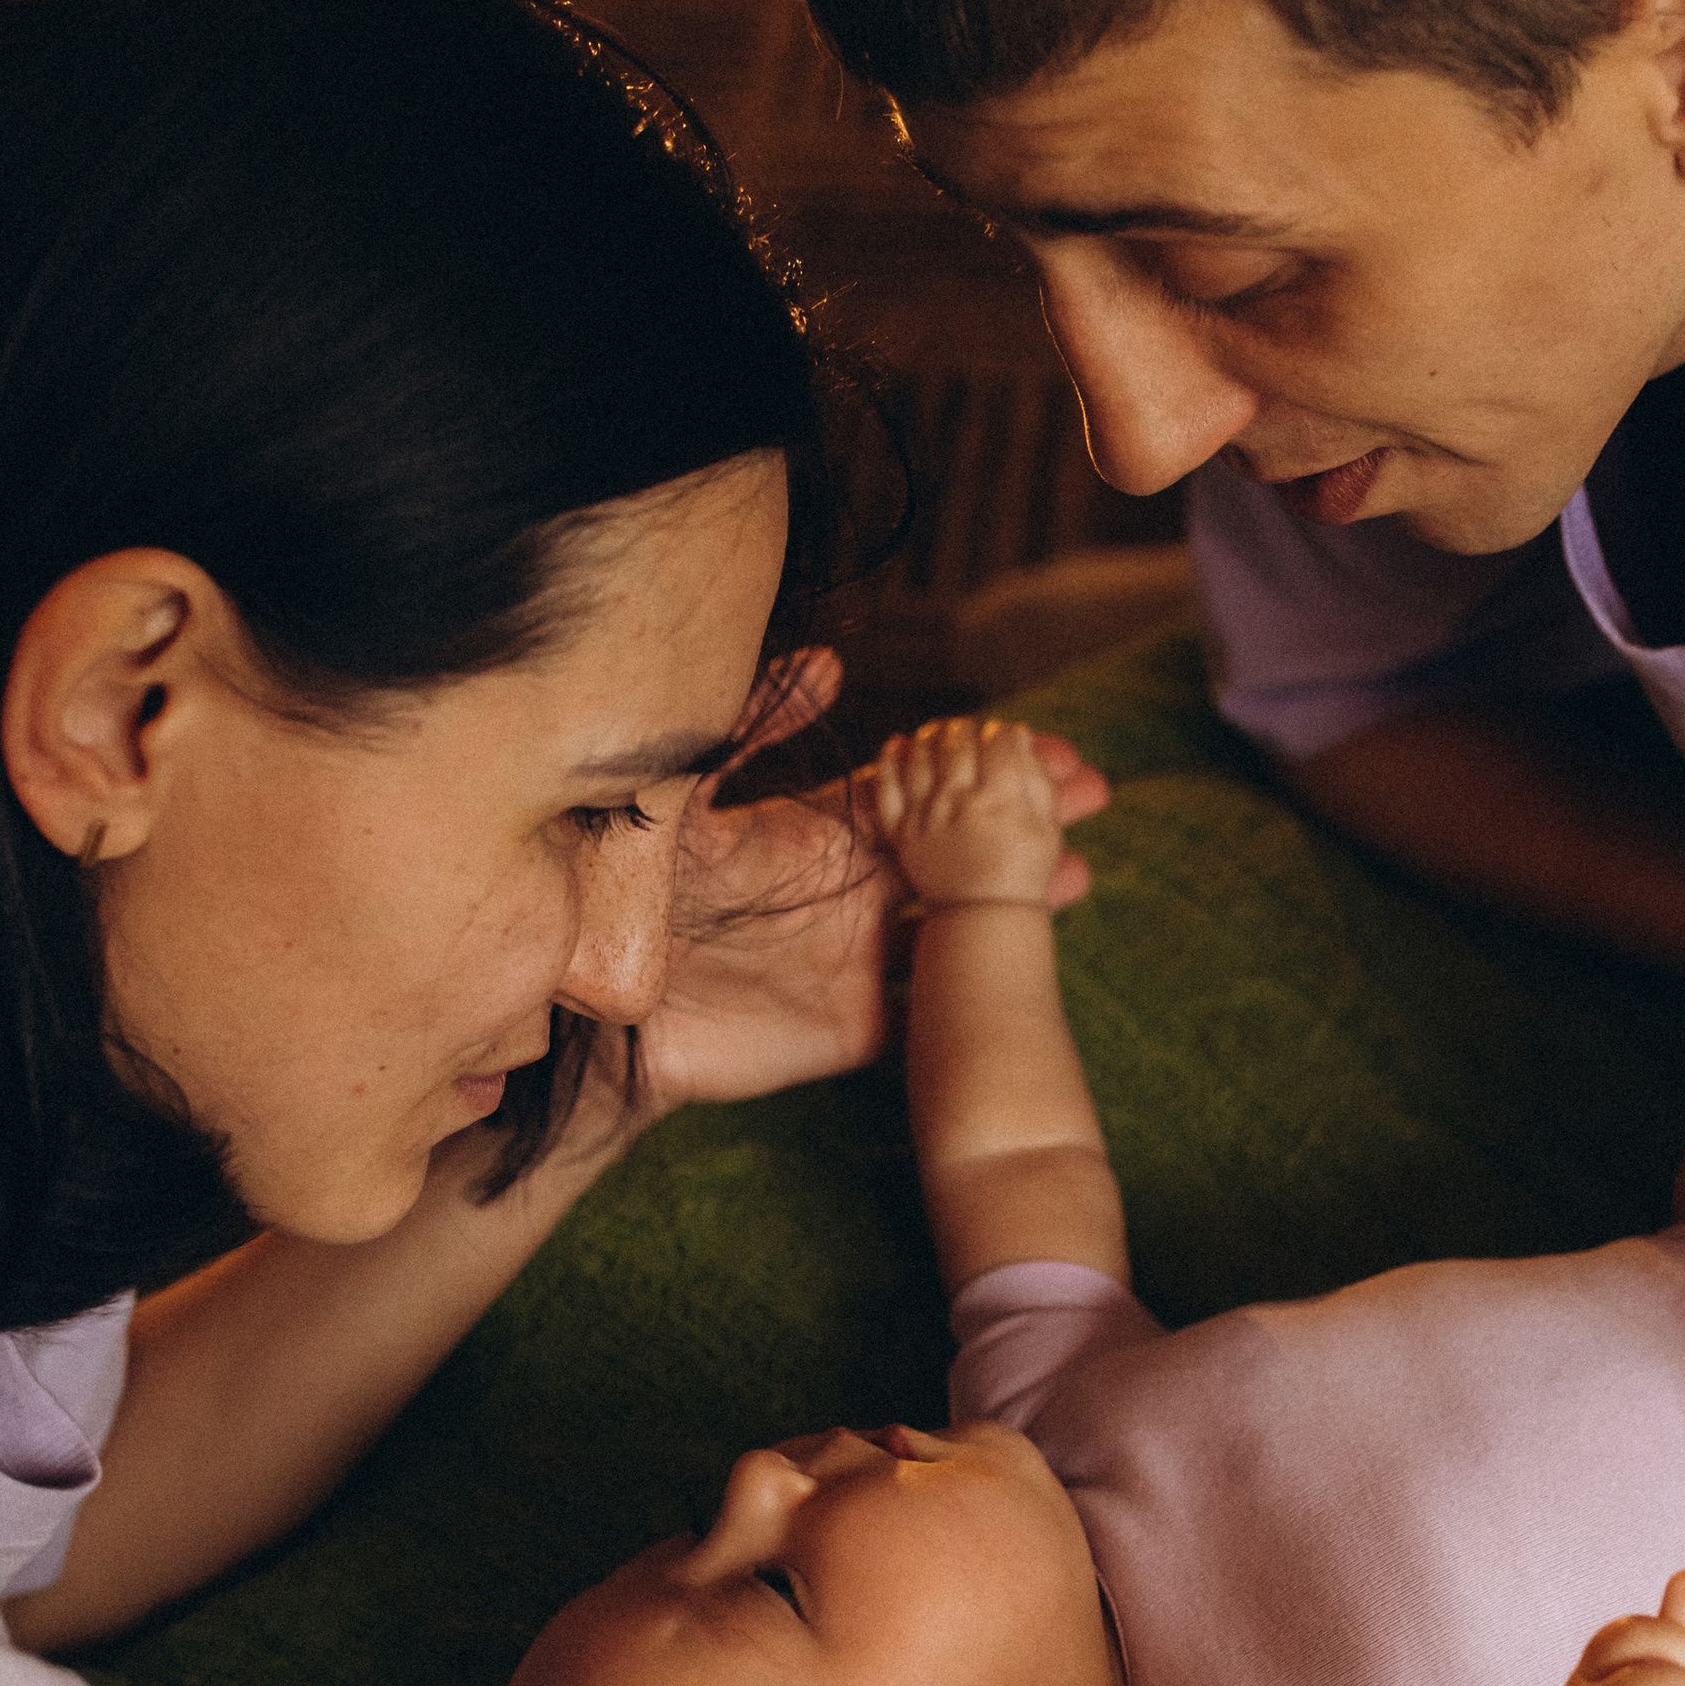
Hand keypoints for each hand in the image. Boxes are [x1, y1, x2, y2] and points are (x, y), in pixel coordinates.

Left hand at [636, 667, 1108, 1111]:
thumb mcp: (679, 797)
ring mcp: (854, 958)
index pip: (915, 790)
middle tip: (1091, 792)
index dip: (975, 767)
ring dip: (1016, 898)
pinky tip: (1028, 965)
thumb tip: (832, 660)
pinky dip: (982, 989)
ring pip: (956, 924)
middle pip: (953, 849)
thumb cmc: (617, 899)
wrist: (593, 1024)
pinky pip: (931, 1008)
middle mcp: (844, 891)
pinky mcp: (852, 1024)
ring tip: (1076, 874)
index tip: (1037, 745)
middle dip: (1020, 819)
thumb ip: (749, 730)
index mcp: (812, 833)